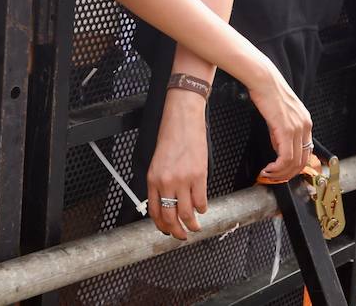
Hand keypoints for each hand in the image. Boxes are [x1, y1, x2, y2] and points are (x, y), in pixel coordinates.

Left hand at [147, 90, 208, 239]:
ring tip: (195, 227)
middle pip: (170, 217)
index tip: (167, 231)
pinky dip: (202, 208)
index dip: (161, 226)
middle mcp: (166, 182)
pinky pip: (201, 201)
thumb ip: (160, 182)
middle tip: (182, 236)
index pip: (154, 211)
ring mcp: (183, 180)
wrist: (182, 119)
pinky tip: (202, 208)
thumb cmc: (170, 136)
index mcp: (153, 179)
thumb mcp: (157, 161)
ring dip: (192, 224)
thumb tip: (166, 202)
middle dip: (177, 232)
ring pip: (187, 213)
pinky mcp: (199, 175)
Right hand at [247, 66, 311, 181]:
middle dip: (288, 174)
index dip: (295, 166)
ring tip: (269, 174)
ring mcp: (297, 128)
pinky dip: (277, 168)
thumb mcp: (281, 113)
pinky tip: (268, 168)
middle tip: (274, 177)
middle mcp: (305, 126)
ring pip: (294, 162)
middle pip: (302, 161)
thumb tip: (278, 146)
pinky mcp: (286, 130)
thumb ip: (283, 130)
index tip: (283, 171)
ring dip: (280, 173)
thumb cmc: (268, 92)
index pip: (306, 152)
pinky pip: (285, 157)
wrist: (264, 79)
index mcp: (306, 122)